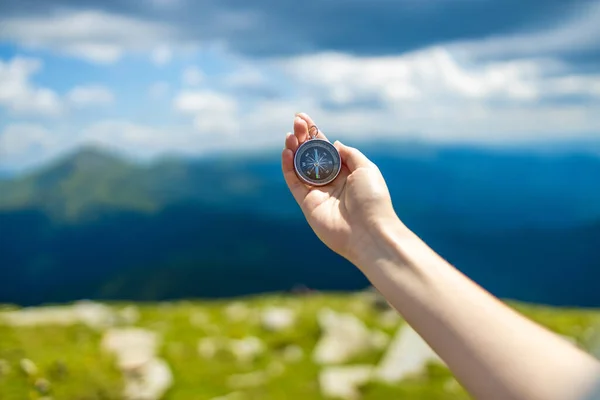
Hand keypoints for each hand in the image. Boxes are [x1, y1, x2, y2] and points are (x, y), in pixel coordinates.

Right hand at [281, 113, 400, 264]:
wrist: (368, 231)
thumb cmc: (372, 199)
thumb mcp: (366, 168)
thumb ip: (349, 154)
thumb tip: (333, 143)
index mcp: (347, 172)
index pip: (326, 149)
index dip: (314, 133)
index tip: (304, 118)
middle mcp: (331, 182)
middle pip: (311, 155)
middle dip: (303, 138)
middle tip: (296, 122)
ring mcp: (318, 193)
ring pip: (300, 167)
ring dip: (293, 150)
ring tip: (289, 135)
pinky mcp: (307, 204)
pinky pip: (294, 183)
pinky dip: (288, 168)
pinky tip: (286, 152)